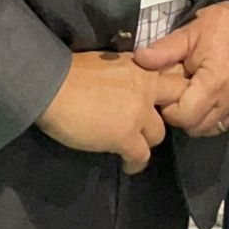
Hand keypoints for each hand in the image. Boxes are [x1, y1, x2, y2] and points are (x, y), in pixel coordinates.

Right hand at [35, 51, 186, 172]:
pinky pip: (142, 156)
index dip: (170, 90)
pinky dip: (135, 163)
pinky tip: (128, 165)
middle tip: (151, 123)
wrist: (52, 86)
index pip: (173, 75)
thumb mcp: (109, 63)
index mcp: (142, 66)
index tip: (161, 100)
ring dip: (148, 140)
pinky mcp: (125, 137)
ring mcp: (138, 113)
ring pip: (159, 134)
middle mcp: (147, 88)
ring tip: (135, 145)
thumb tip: (128, 85)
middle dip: (169, 112)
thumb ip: (126, 74)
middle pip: (176, 102)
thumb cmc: (71, 72)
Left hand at [131, 0, 228, 137]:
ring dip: (199, 118)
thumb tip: (139, 59)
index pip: (184, 116)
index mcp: (215, 82)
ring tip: (195, 96)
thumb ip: (164, 51)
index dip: (170, 109)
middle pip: (197, 127)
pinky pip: (227, 121)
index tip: (168, 93)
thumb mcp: (189, 33)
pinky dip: (215, 115)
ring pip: (212, 128)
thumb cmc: (220, 23)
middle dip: (182, 116)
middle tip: (179, 94)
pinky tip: (210, 97)